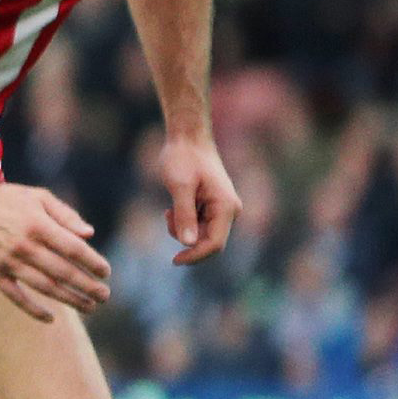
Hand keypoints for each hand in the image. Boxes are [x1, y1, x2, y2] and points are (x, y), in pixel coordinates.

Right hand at [0, 181, 111, 323]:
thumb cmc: (6, 200)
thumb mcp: (38, 196)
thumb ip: (65, 214)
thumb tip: (89, 235)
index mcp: (37, 224)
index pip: (73, 249)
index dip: (92, 262)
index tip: (106, 273)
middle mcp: (23, 245)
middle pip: (63, 271)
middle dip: (87, 286)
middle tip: (104, 295)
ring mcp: (7, 261)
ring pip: (44, 286)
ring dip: (69, 299)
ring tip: (89, 307)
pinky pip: (15, 296)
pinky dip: (32, 309)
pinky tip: (50, 318)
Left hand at [158, 132, 239, 266]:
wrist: (187, 138)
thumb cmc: (183, 158)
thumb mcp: (179, 186)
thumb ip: (184, 215)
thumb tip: (189, 243)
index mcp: (226, 206)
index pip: (215, 243)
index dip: (195, 255)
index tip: (174, 261)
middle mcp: (229, 210)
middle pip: (210, 242)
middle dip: (186, 239)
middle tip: (167, 217)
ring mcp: (222, 209)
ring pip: (202, 235)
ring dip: (182, 230)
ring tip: (169, 209)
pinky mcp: (213, 207)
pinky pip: (199, 226)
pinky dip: (183, 223)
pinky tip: (173, 207)